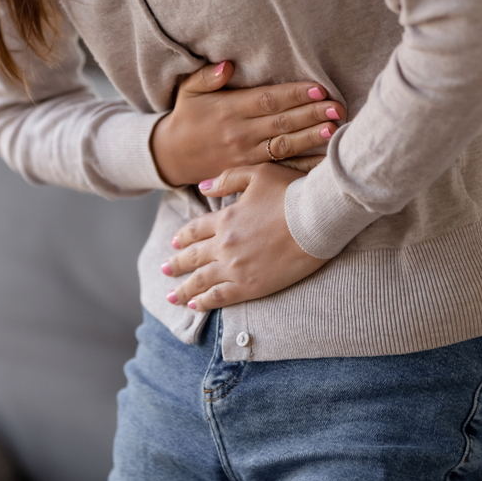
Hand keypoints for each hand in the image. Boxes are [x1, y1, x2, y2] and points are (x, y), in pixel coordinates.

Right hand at [150, 61, 342, 185]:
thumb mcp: (189, 91)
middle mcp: (240, 133)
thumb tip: (228, 65)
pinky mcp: (249, 170)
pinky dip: (301, 166)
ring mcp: (245, 154)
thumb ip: (208, 76)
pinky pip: (278, 167)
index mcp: (229, 109)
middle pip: (281, 123)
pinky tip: (322, 161)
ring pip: (283, 146)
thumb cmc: (187, 117)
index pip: (267, 100)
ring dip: (310, 138)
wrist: (172, 157)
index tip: (318, 88)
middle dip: (311, 114)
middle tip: (337, 107)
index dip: (294, 94)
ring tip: (334, 129)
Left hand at [162, 163, 329, 310]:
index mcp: (225, 219)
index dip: (183, 238)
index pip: (195, 230)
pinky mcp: (251, 286)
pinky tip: (195, 306)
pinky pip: (220, 296)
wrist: (317, 218)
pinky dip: (205, 301)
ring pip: (201, 280)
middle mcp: (224, 244)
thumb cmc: (292, 192)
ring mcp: (235, 267)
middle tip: (165, 269)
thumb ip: (227, 180)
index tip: (174, 244)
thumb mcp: (257, 174)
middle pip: (193, 257)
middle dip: (176, 264)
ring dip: (184, 289)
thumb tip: (203, 187)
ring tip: (172, 296)